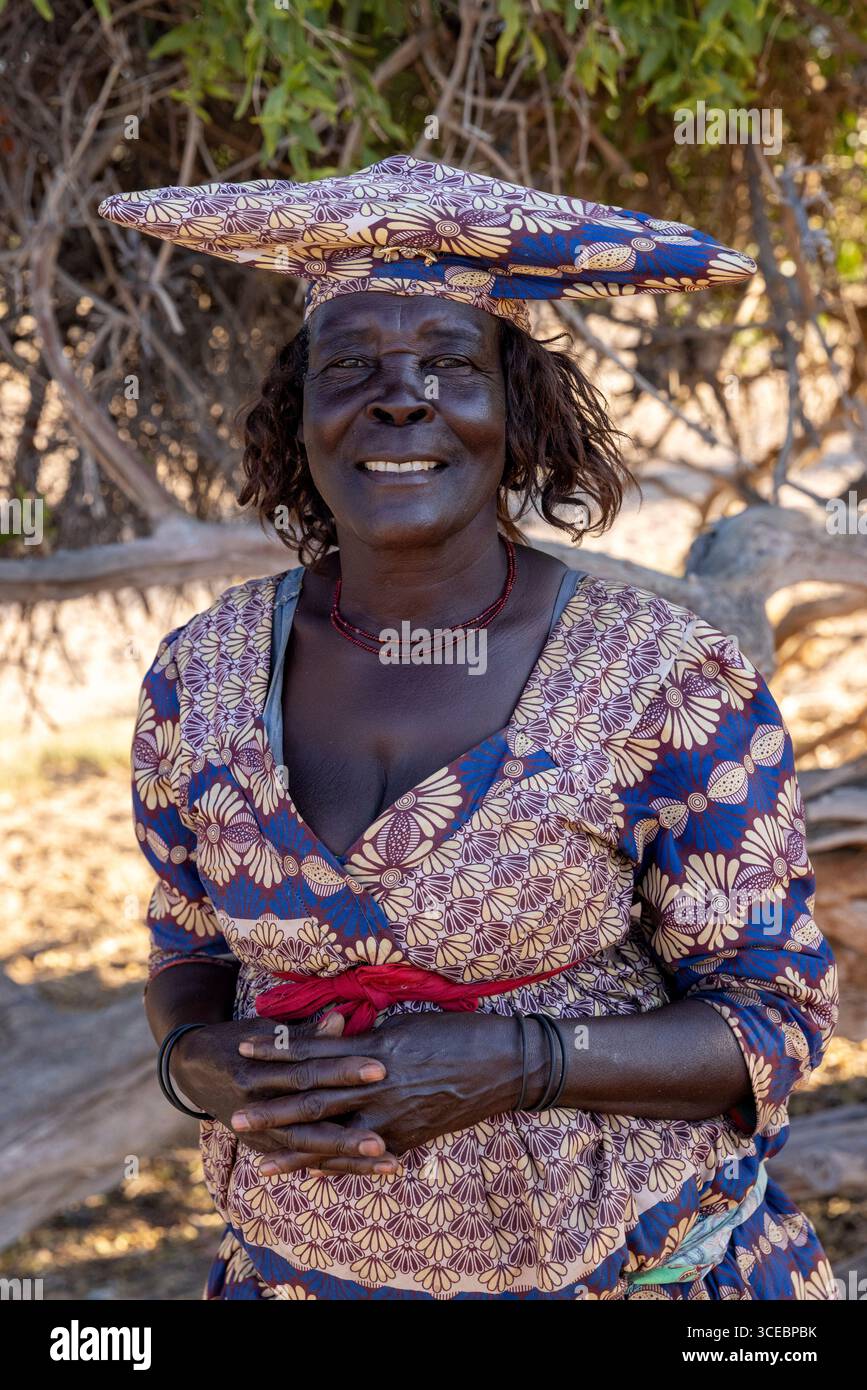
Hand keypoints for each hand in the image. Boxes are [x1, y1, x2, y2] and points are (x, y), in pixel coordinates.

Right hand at [170, 1011, 399, 1175]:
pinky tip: (363, 1174)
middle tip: (385, 1140)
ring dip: (349, 1159)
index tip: (381, 1067)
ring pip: (309, 1148)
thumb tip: (341, 1018)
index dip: (343, 1069)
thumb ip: (305, 1033)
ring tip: (389, 1164)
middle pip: (310, 1118)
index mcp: (259, 1069)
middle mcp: (258, 1103)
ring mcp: (259, 1130)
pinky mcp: (263, 1145)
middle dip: (348, 1132)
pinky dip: (331, 1167)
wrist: (193, 1066)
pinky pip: (301, 1160)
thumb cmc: (237, 1039)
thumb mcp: (266, 1029)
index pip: (309, 1070)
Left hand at [235, 1011, 540, 1173]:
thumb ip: (369, 1036)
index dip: (279, 1051)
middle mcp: (377, 1086)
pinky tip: (309, 1172)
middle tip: (235, 1114)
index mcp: (375, 1049)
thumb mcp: (408, 1023)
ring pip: (332, 1134)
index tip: (246, 1049)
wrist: (505, 1063)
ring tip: (260, 1155)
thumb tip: (339, 1036)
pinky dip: (333, 1164)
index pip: (316, 1052)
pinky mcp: (406, 1139)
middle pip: (314, 1098)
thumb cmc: (460, 1032)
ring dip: (292, 1146)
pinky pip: (361, 1155)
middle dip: (272, 1106)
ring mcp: (391, 1118)